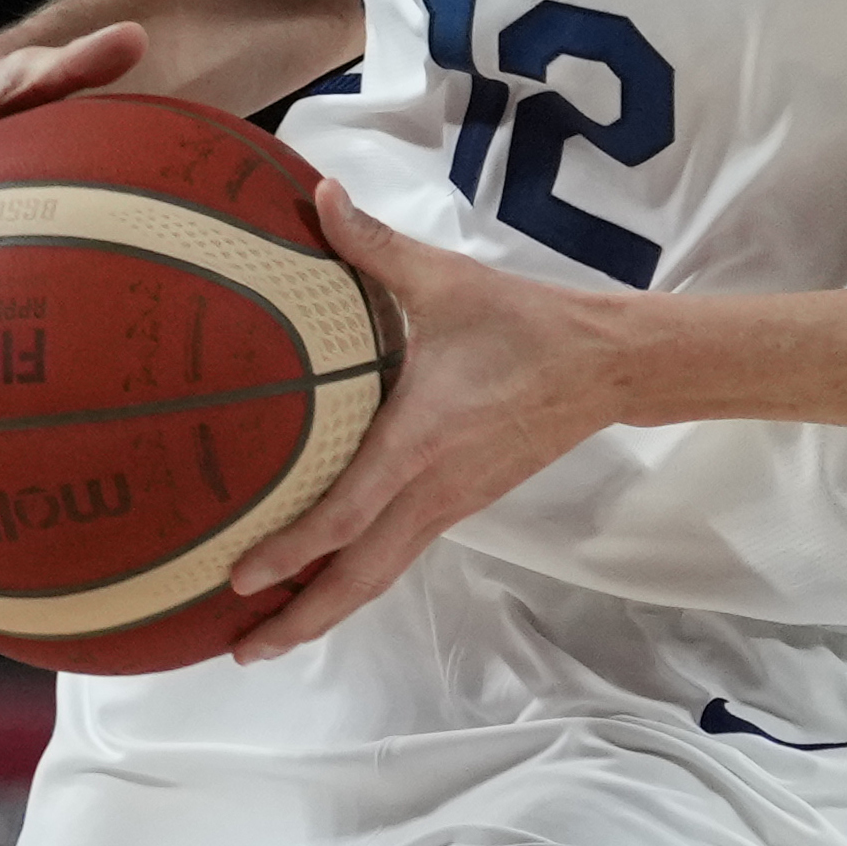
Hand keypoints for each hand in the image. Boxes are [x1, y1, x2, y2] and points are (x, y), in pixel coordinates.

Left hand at [222, 181, 635, 660]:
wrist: (606, 365)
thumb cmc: (524, 322)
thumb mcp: (446, 279)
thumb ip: (374, 244)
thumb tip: (318, 194)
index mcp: (420, 440)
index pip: (347, 513)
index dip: (293, 551)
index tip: (240, 577)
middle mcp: (432, 489)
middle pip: (361, 577)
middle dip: (300, 620)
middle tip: (241, 651)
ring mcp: (450, 504)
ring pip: (381, 576)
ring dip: (326, 611)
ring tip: (269, 639)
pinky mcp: (462, 503)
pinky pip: (399, 557)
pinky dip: (357, 582)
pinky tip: (327, 585)